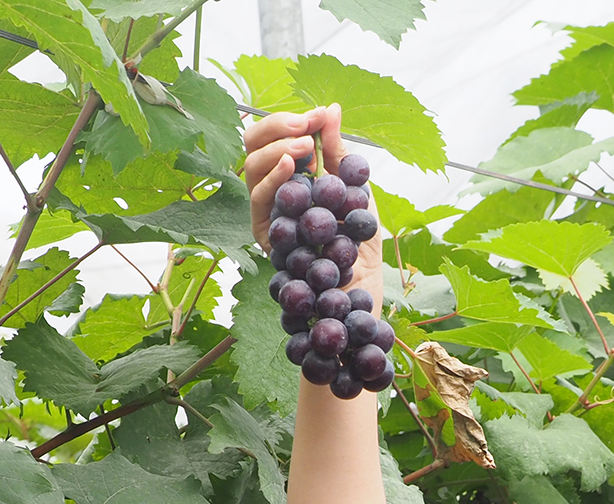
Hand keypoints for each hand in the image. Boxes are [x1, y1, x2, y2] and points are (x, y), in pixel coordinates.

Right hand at [241, 103, 385, 311]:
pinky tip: (289, 166)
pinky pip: (259, 201)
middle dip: (276, 129)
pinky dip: (272, 179)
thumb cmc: (358, 241)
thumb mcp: (354, 189)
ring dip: (275, 149)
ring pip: (250, 170)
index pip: (271, 137)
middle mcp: (272, 193)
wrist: (363, 285)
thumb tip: (330, 109)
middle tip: (305, 127)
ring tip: (304, 146)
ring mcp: (266, 214)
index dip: (288, 121)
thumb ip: (339, 151)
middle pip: (252, 148)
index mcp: (289, 176)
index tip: (317, 115)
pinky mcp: (266, 237)